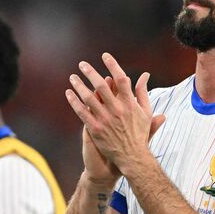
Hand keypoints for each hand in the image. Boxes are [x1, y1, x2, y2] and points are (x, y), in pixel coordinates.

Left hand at [65, 53, 165, 174]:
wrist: (132, 157)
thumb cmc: (140, 134)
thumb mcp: (146, 112)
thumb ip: (143, 93)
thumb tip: (145, 75)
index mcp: (130, 104)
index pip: (120, 79)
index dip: (112, 65)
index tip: (105, 56)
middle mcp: (117, 110)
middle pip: (101, 85)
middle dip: (90, 72)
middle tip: (82, 64)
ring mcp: (105, 120)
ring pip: (89, 98)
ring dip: (79, 85)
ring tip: (72, 77)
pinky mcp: (95, 129)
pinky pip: (82, 112)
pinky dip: (74, 102)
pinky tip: (68, 93)